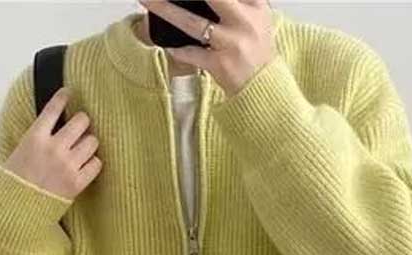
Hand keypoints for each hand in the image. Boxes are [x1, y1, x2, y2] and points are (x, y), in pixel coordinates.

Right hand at [3, 86, 101, 200]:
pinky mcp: (78, 182)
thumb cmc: (16, 179)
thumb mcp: (20, 149)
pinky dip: (94, 162)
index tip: (69, 92)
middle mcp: (54, 148)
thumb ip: (38, 136)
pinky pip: (97, 164)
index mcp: (35, 137)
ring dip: (89, 142)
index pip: (53, 109)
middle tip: (81, 126)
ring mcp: (68, 165)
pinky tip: (87, 163)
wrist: (19, 207)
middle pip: (81, 122)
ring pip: (92, 141)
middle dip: (82, 122)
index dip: (64, 98)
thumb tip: (53, 124)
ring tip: (83, 147)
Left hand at [138, 0, 275, 96]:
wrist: (264, 89)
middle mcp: (245, 21)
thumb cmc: (256, 52)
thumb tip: (206, 0)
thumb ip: (238, 3)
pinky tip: (170, 46)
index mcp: (255, 6)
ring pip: (192, 22)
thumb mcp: (257, 19)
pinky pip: (192, 54)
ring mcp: (232, 44)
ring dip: (165, 10)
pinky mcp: (221, 65)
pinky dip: (179, 50)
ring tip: (147, 0)